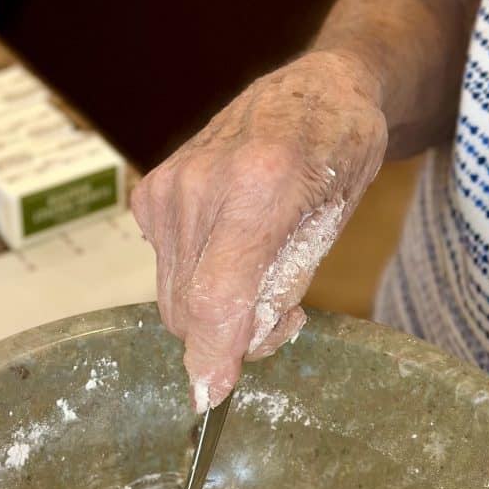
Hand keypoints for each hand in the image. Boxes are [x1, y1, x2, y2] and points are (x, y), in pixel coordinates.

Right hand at [131, 51, 387, 409]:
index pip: (216, 299)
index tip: (210, 396)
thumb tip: (223, 364)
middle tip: (278, 314)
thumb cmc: (337, 157)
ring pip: (173, 297)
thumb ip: (275, 297)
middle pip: (188, 309)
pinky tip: (230, 253)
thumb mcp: (329, 231)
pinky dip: (196, 281)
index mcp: (260, 189)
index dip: (211, 355)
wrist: (313, 91)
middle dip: (228, 337)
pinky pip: (166, 271)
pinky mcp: (152, 192)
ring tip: (259, 277)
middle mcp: (202, 185)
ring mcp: (170, 186)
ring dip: (213, 312)